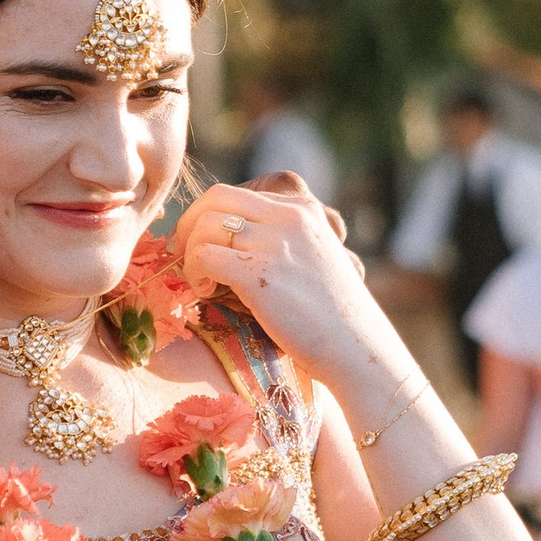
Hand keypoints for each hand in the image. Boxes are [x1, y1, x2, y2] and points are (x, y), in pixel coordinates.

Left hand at [174, 180, 384, 390]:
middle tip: (183, 254)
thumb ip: (277, 238)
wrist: (357, 347)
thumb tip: (219, 238)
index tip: (201, 242)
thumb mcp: (312, 257)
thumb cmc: (331, 315)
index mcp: (302, 208)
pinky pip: (204, 256)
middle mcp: (289, 216)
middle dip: (189, 224)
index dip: (209, 216)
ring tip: (201, 281)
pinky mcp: (260, 272)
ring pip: (205, 225)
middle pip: (216, 197)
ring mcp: (276, 242)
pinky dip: (194, 272)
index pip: (238, 193)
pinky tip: (206, 291)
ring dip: (191, 253)